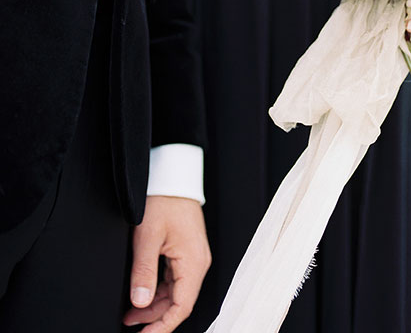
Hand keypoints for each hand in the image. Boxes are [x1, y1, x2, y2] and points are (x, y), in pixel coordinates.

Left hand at [123, 196, 210, 331]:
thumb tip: (140, 302)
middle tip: (129, 325)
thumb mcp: (148, 236)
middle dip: (154, 318)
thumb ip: (143, 271)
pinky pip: (174, 279)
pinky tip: (141, 293)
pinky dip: (158, 290)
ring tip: (130, 314)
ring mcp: (194, 257)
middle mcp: (198, 262)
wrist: (174, 176)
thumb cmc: (165, 199)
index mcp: (194, 262)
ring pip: (175, 292)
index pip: (181, 307)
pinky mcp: (187, 251)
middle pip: (178, 302)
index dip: (162, 327)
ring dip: (154, 305)